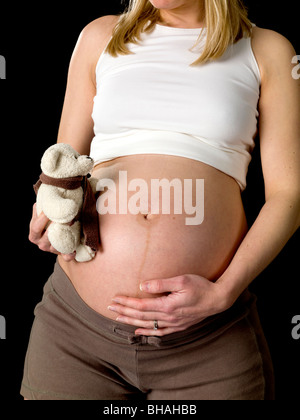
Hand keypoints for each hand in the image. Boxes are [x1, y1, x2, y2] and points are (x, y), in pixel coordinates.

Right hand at [29, 204, 75, 261]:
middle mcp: (41, 244)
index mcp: (34, 235)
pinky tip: (74, 250)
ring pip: (57, 245)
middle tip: (64, 217)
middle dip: (55, 226)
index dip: (42, 218)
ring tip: (72, 223)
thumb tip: (41, 199)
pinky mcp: (62, 255)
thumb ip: (41, 209)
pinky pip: (66, 256)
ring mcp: (52, 250)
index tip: (50, 209)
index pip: (36, 227)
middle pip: (47, 236)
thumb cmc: (50, 224)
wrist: (59, 238)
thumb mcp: (43, 217)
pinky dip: (70, 254)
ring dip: (65, 235)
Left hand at [109, 274, 231, 335]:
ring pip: (147, 325)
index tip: (114, 298)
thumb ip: (161, 283)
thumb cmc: (201, 286)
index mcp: (167, 306)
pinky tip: (138, 331)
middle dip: (124, 311)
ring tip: (118, 318)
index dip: (126, 303)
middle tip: (109, 308)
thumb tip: (143, 285)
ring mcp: (173, 324)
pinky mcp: (179, 326)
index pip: (141, 305)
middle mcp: (168, 317)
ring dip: (131, 322)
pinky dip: (147, 332)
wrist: (218, 299)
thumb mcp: (182, 280)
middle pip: (140, 316)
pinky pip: (159, 332)